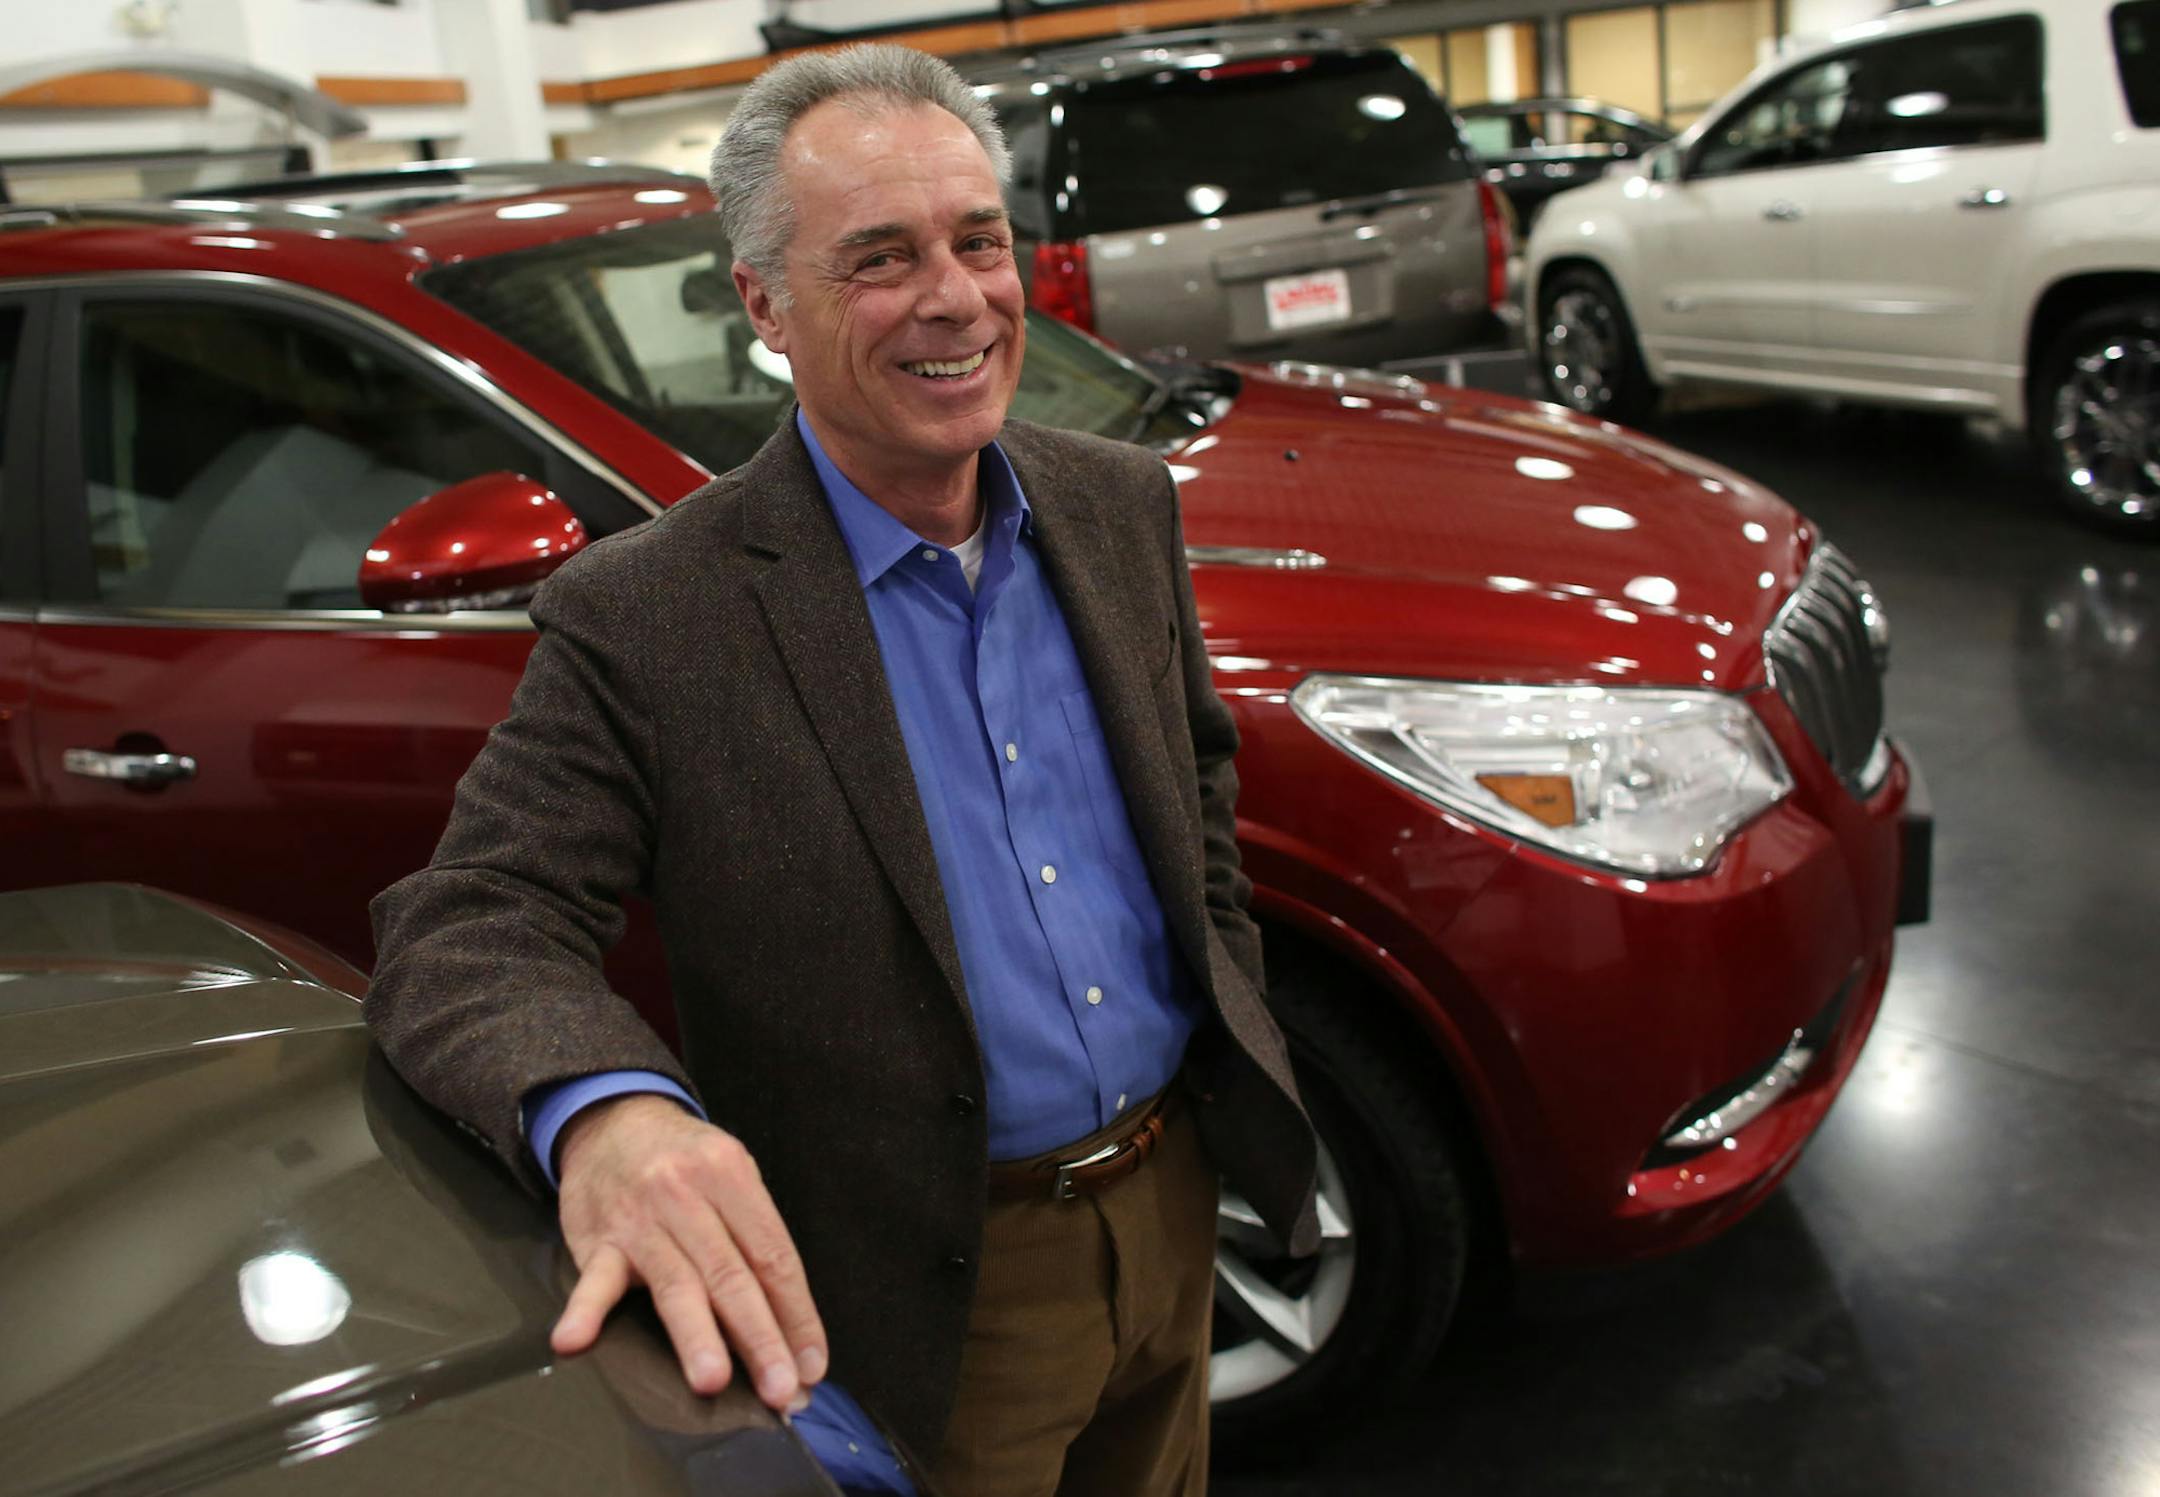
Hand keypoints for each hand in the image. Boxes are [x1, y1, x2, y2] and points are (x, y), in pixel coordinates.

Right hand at [548, 1094, 827, 1411]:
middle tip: (780, 1388)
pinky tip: (575, 1340)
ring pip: (675, 1284)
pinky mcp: (597, 1241)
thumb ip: (754, 1241)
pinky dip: (585, 1311)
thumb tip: (786, 1325)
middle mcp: (687, 1194)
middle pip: (731, 1275)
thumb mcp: (731, 1175)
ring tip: (713, 1380)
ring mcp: (639, 1219)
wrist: (613, 1121)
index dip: (796, 1314)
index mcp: (731, 1175)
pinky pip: (594, 1280)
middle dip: (759, 1337)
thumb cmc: (685, 1160)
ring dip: (696, 1336)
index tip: (810, 1363)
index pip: (772, 1255)